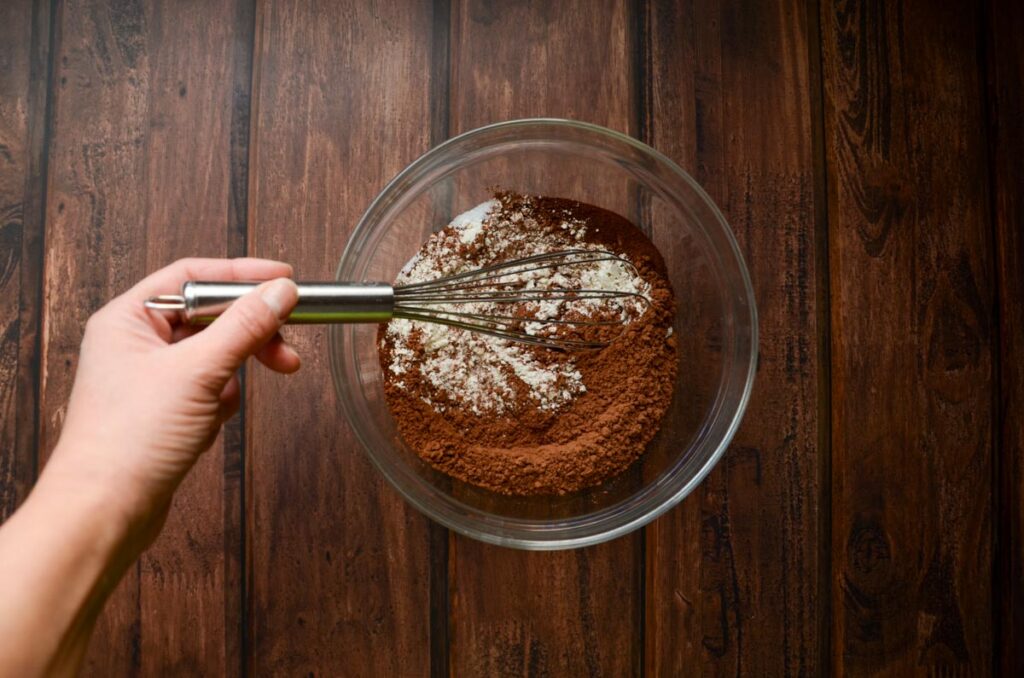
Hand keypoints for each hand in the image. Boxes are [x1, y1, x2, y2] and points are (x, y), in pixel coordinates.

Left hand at [43, 257, 300, 545]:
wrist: (106, 510)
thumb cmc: (129, 440)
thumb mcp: (198, 371)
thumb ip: (244, 326)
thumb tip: (280, 292)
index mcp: (128, 319)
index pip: (193, 276)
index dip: (241, 275)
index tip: (285, 279)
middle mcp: (136, 343)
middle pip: (210, 317)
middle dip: (248, 336)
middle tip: (285, 349)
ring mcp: (150, 378)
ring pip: (214, 356)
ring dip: (230, 378)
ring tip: (224, 403)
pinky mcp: (164, 411)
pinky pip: (210, 390)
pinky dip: (218, 405)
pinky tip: (207, 426)